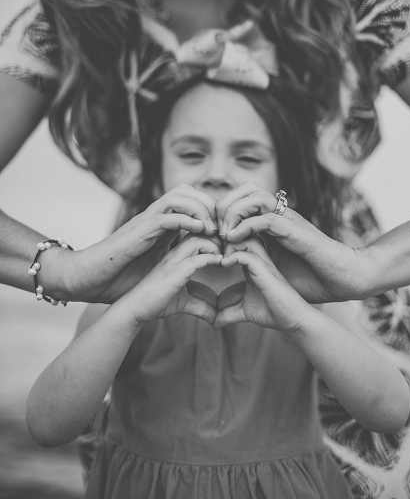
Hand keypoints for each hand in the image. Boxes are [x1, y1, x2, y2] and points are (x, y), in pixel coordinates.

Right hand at [53, 185, 217, 302]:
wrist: (88, 282)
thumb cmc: (122, 282)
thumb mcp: (165, 280)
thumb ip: (189, 282)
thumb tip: (215, 307)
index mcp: (163, 227)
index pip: (193, 203)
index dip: (214, 212)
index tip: (230, 232)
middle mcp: (155, 219)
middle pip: (188, 191)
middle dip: (210, 204)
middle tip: (225, 226)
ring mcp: (146, 222)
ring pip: (178, 195)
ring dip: (200, 207)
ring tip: (214, 228)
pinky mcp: (138, 232)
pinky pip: (165, 215)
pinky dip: (184, 218)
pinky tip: (199, 229)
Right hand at [118, 235, 222, 326]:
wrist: (134, 310)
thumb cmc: (156, 303)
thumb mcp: (185, 302)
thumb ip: (202, 305)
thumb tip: (217, 317)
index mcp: (179, 255)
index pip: (201, 234)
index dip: (218, 237)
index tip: (230, 250)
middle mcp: (176, 253)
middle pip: (201, 230)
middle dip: (220, 237)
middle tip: (231, 252)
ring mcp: (173, 260)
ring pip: (200, 239)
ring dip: (217, 246)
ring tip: (226, 258)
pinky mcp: (173, 271)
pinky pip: (196, 257)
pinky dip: (212, 258)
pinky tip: (221, 264)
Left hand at [214, 237, 311, 331]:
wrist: (294, 320)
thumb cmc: (273, 313)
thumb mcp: (243, 312)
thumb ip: (227, 313)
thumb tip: (211, 323)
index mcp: (252, 264)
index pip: (235, 242)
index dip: (219, 243)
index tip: (205, 253)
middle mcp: (259, 259)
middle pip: (241, 232)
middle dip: (223, 237)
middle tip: (210, 251)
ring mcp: (264, 263)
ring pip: (245, 237)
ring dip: (228, 244)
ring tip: (218, 258)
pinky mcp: (266, 271)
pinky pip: (248, 253)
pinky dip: (233, 255)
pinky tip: (224, 264)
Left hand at [216, 182, 368, 301]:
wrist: (342, 281)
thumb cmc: (312, 282)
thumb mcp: (268, 280)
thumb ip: (244, 284)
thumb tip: (217, 307)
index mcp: (272, 224)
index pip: (241, 200)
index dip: (220, 211)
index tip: (206, 235)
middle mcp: (280, 217)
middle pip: (245, 189)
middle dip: (223, 205)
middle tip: (211, 230)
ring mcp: (289, 221)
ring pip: (255, 194)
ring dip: (233, 210)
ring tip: (222, 233)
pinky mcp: (297, 231)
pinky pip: (268, 217)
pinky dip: (247, 224)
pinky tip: (234, 239)